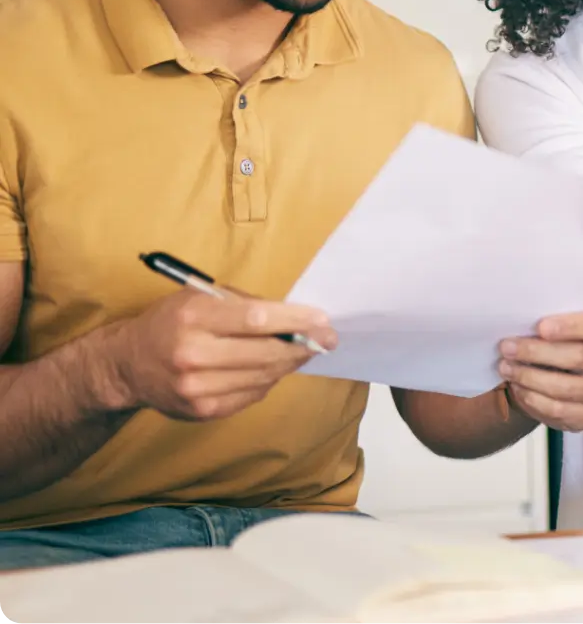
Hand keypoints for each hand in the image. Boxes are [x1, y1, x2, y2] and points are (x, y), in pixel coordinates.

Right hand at [96, 289, 336, 420]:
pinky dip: (268, 380)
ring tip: (305, 350)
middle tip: (327, 338)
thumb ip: (244, 304)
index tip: (322, 320)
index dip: (295, 321)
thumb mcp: (200, 296)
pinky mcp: (202, 411)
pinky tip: (274, 368)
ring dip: (290, 363)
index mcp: (194, 317)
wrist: (128, 364)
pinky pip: (251, 395)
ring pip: (263, 377)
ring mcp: (197, 388)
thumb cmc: (171, 321)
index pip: (257, 319)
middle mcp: (193, 354)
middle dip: (303, 345)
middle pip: (265, 353)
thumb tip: (293, 317)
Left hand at [497, 307, 582, 431]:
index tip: (540, 327)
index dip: (570, 326)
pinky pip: (561, 410)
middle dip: (537, 352)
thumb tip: (521, 322)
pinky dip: (534, 400)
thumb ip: (550, 320)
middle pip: (579, 356)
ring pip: (567, 387)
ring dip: (530, 378)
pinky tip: (518, 388)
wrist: (559, 374)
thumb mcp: (558, 323)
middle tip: (507, 348)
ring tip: (506, 368)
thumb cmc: (558, 340)